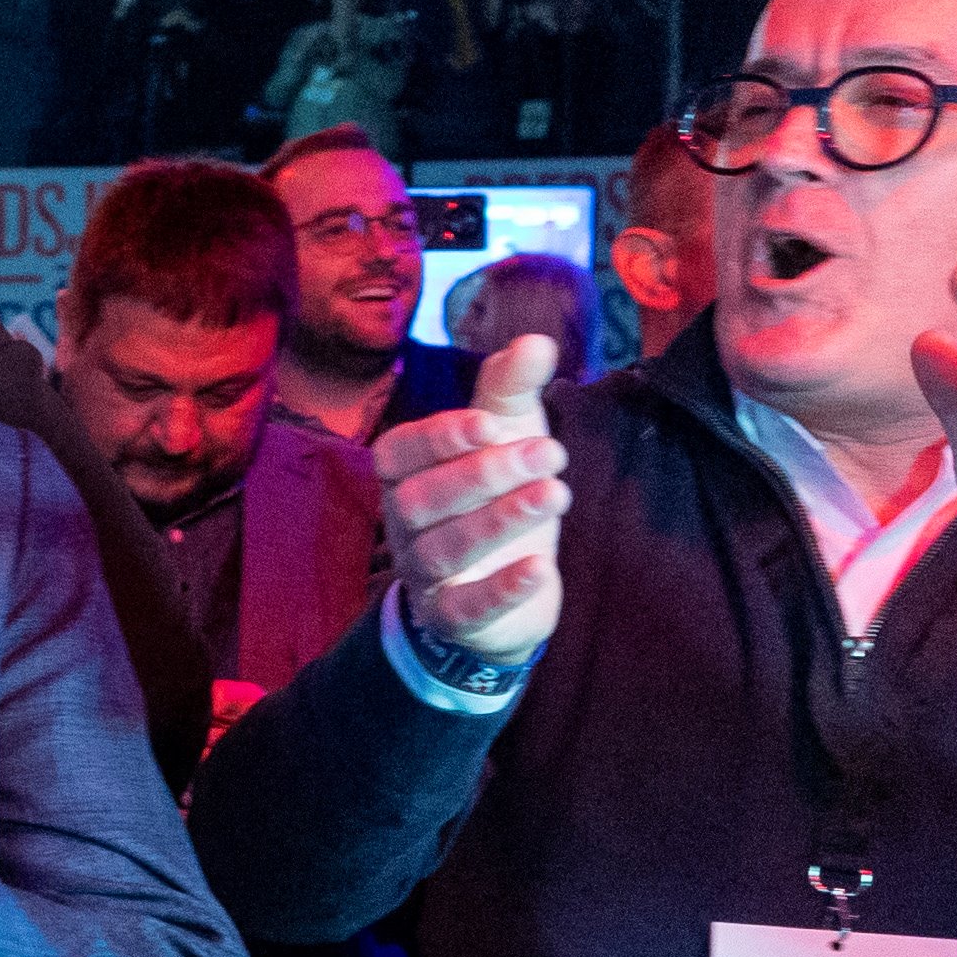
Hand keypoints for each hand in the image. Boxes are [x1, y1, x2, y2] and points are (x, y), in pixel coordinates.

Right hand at [375, 332, 571, 659]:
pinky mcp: (454, 617)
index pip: (400, 452)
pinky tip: (539, 569)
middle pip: (423, 500)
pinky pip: (466, 608)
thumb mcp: (505, 435)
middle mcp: (404, 524)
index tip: (490, 422)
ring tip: (556, 494)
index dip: (439, 437)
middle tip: (551, 453)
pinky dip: (500, 589)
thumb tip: (537, 340)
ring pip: (444, 550)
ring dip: (499, 521)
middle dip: (486, 474)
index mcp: (406, 474)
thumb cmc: (494, 495)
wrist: (505, 586)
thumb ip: (512, 390)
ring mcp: (425, 574)